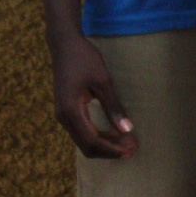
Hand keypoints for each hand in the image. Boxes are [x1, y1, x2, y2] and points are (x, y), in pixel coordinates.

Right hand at [50, 33, 135, 158]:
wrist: (64, 45)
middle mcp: (64, 117)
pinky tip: (115, 133)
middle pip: (86, 145)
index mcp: (71, 111)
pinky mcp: (66, 111)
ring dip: (105, 144)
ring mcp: (63, 115)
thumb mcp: (103, 81)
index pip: (92, 140)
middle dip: (109, 150)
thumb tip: (127, 130)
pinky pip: (82, 131)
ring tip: (127, 144)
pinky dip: (98, 135)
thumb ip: (114, 107)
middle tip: (132, 150)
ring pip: (83, 140)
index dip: (111, 149)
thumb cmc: (85, 59)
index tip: (130, 150)